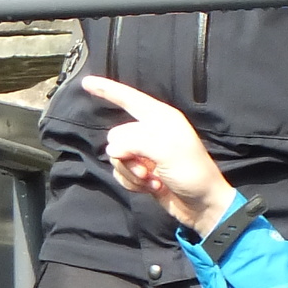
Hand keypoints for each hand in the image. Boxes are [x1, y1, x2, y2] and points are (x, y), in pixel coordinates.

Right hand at [78, 76, 236, 236]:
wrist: (201, 205)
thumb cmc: (191, 172)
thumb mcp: (165, 150)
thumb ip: (134, 142)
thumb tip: (113, 151)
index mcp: (161, 117)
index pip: (129, 98)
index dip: (107, 90)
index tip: (85, 82)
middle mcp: (151, 132)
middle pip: (117, 136)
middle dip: (126, 156)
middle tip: (147, 168)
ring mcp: (145, 153)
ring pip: (116, 157)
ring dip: (131, 173)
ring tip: (151, 180)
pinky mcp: (141, 172)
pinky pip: (120, 173)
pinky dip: (132, 183)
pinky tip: (151, 188)